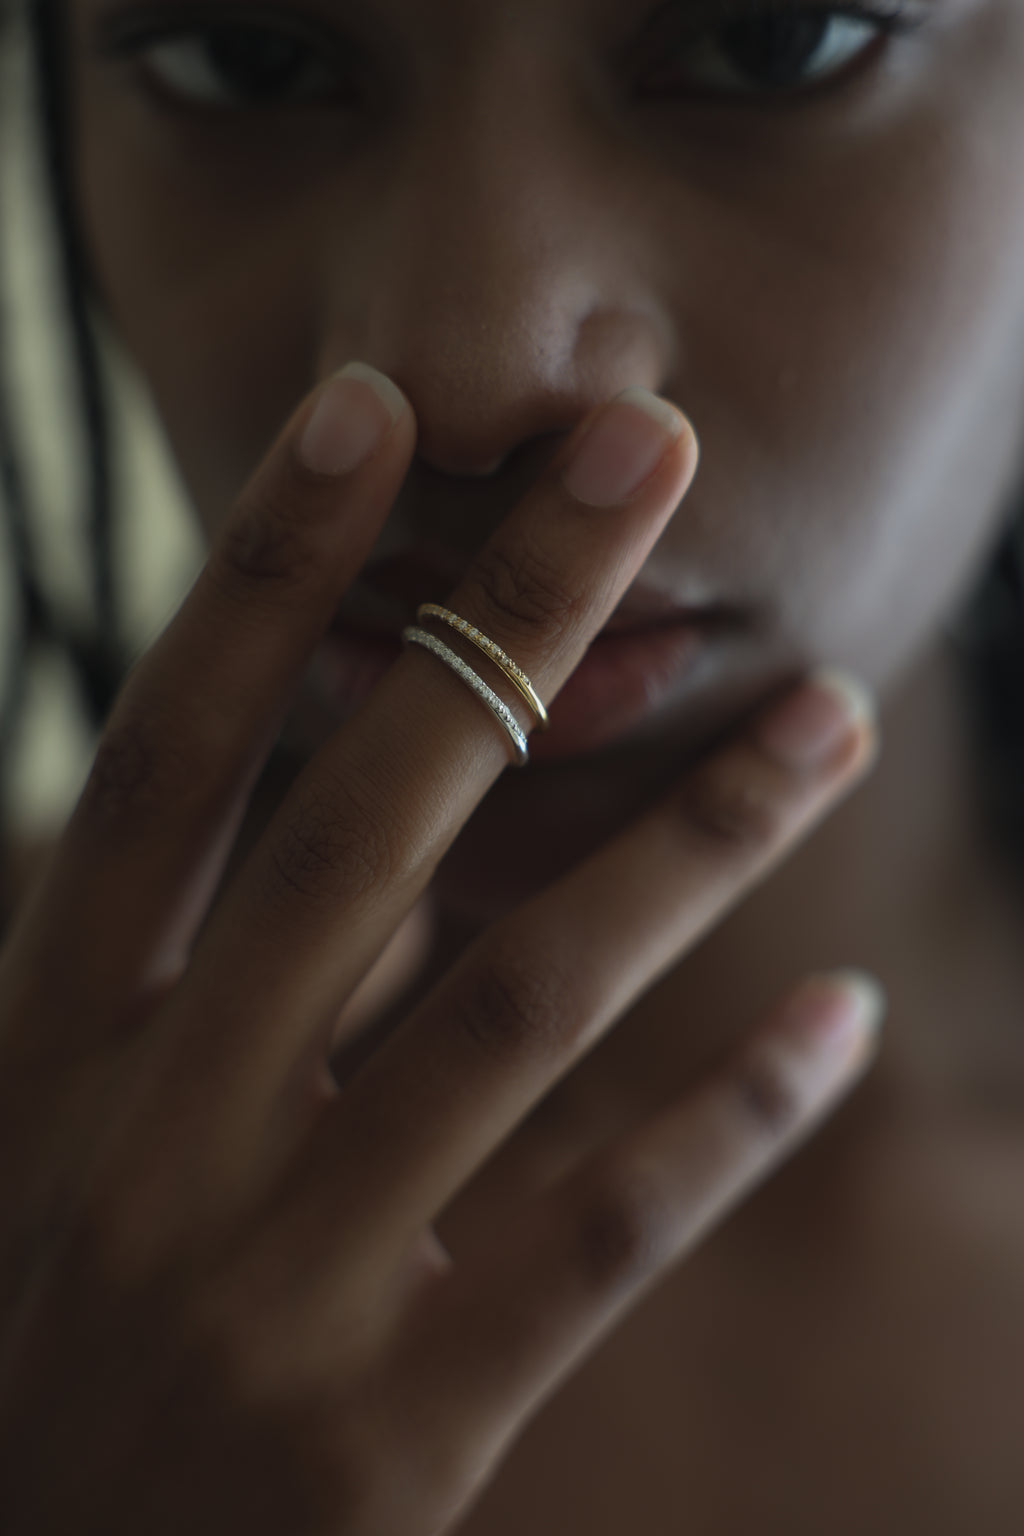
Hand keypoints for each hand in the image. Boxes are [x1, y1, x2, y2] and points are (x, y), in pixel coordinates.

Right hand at [0, 365, 882, 1535]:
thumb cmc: (46, 1348)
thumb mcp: (59, 1142)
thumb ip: (199, 973)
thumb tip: (362, 791)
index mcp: (48, 1049)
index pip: (169, 760)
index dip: (262, 579)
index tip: (377, 417)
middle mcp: (151, 1136)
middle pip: (366, 819)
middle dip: (516, 617)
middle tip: (652, 455)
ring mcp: (271, 1283)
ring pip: (524, 1000)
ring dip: (697, 840)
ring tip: (835, 715)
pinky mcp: (388, 1431)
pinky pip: (599, 1235)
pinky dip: (732, 1119)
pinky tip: (843, 1025)